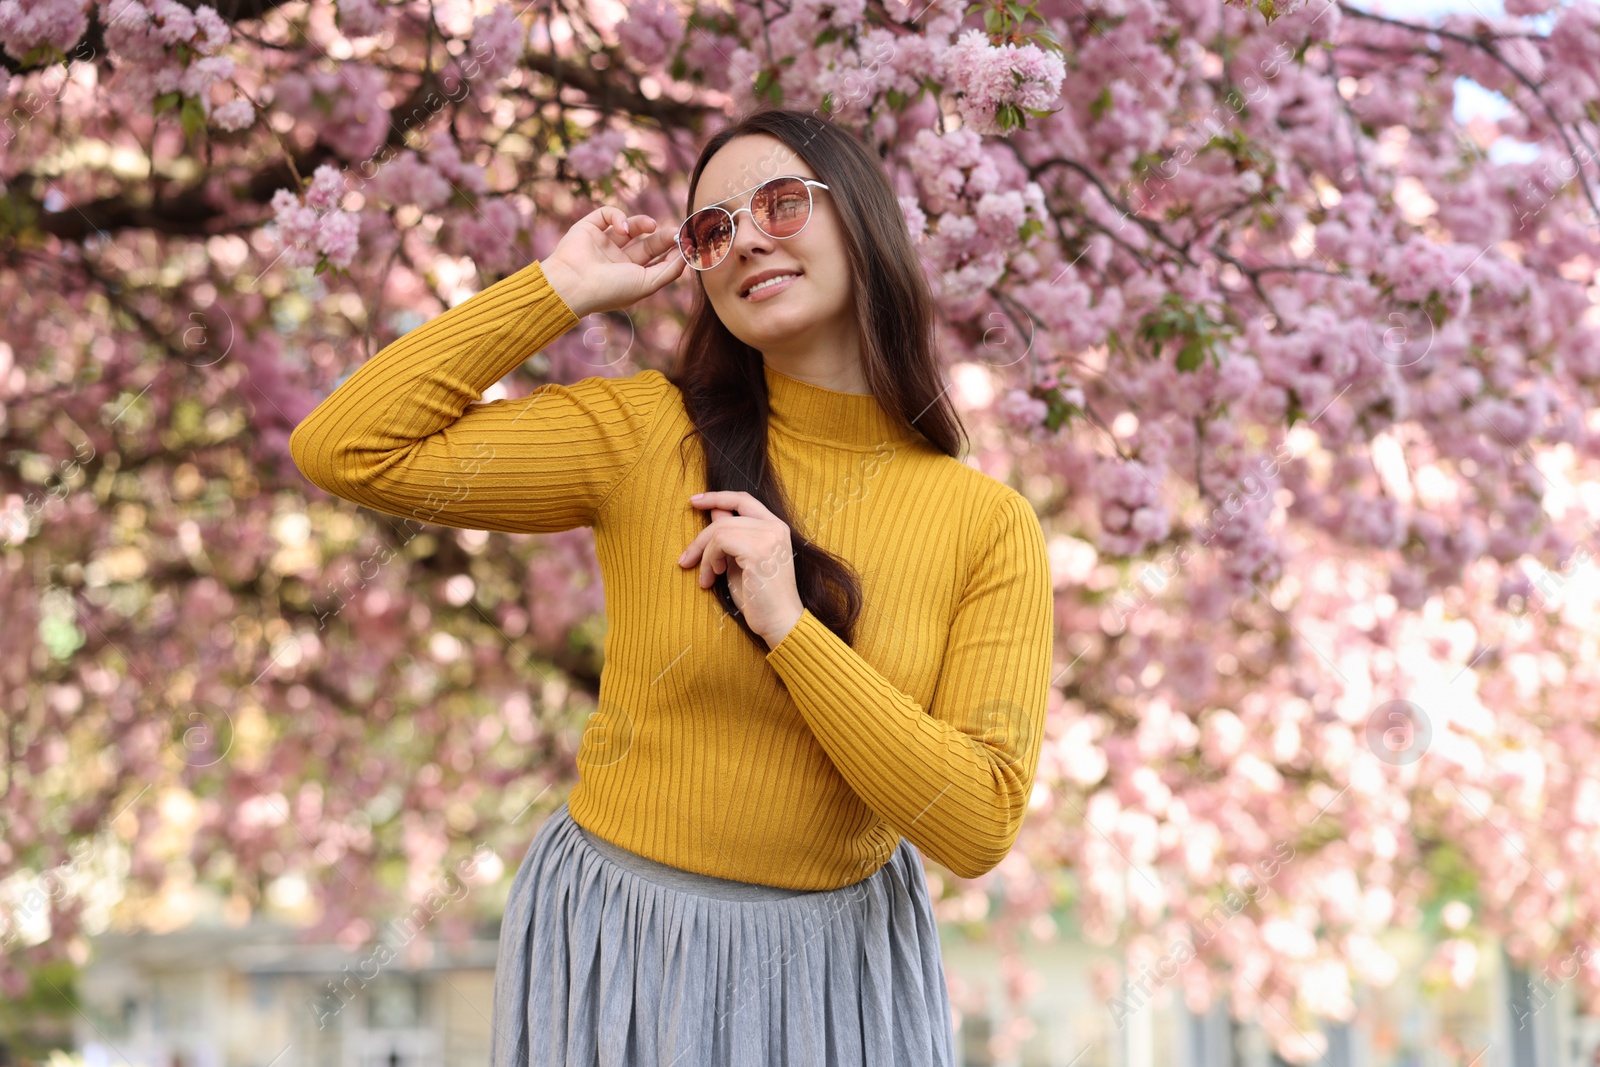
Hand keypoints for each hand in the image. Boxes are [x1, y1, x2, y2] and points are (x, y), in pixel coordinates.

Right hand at [539, 205, 686, 317]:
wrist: (573, 283)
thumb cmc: (610, 289)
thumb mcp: (647, 284)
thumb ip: (669, 271)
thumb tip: (687, 256)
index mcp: (630, 276)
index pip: (656, 260)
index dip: (672, 251)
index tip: (686, 243)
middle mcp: (617, 260)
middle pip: (647, 243)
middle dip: (663, 236)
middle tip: (676, 231)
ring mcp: (603, 243)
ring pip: (630, 226)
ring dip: (643, 223)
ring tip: (650, 226)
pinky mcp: (589, 227)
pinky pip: (607, 214)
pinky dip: (618, 216)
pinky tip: (621, 229)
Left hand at [678, 491, 804, 647]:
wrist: (780, 623)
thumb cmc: (760, 598)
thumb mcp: (739, 561)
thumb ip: (730, 537)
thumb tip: (714, 513)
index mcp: (775, 527)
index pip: (743, 499)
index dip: (717, 497)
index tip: (694, 501)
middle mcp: (774, 527)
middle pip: (725, 517)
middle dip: (700, 539)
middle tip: (685, 560)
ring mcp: (768, 536)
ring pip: (719, 530)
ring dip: (705, 556)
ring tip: (706, 578)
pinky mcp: (757, 550)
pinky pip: (720, 543)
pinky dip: (710, 560)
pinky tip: (715, 577)